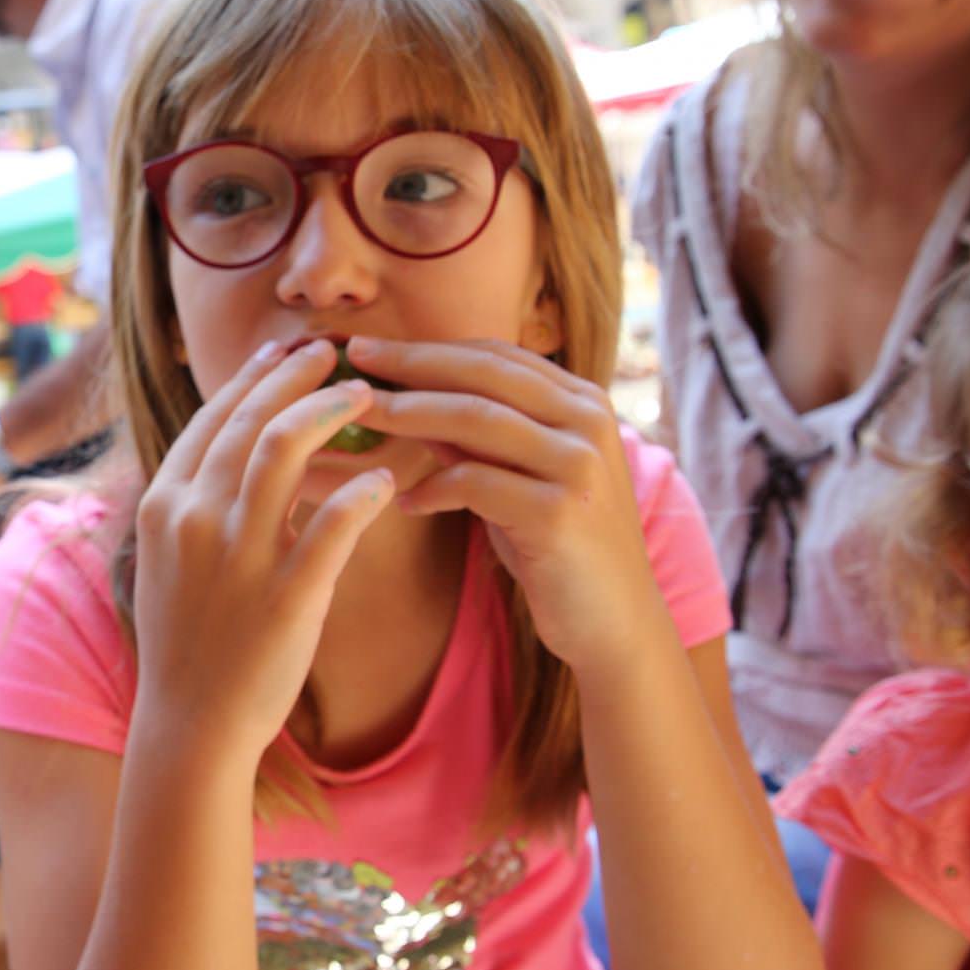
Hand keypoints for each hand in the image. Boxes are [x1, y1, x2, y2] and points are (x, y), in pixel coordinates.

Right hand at [131, 338, 396, 761]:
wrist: (190, 724)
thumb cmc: (189, 643)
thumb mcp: (171, 560)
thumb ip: (199, 504)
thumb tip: (238, 455)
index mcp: (165, 505)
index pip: (212, 418)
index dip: (253, 377)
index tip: (286, 352)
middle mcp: (195, 518)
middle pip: (249, 419)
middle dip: (294, 377)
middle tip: (334, 356)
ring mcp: (238, 555)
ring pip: (283, 450)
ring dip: (326, 411)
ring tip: (364, 396)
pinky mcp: (286, 595)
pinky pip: (333, 525)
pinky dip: (363, 493)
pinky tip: (387, 479)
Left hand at [341, 336, 669, 667]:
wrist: (615, 620)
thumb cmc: (556, 545)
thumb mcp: (519, 477)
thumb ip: (475, 437)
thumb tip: (408, 398)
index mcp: (583, 402)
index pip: (496, 355)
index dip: (429, 348)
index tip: (372, 349)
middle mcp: (588, 423)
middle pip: (484, 374)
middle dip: (411, 364)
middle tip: (354, 362)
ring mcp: (578, 466)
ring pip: (477, 419)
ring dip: (409, 413)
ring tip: (361, 418)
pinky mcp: (559, 514)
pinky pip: (476, 484)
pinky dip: (433, 488)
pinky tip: (404, 502)